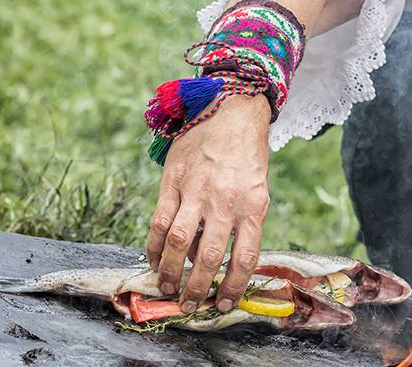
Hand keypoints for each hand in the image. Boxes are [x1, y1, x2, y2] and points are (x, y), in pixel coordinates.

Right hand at [145, 93, 271, 313]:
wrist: (232, 107)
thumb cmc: (247, 153)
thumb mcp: (257, 187)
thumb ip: (242, 222)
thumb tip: (215, 260)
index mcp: (254, 204)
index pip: (244, 257)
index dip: (233, 286)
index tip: (224, 304)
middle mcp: (226, 200)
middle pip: (210, 256)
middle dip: (198, 287)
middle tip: (190, 305)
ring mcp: (197, 190)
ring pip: (180, 242)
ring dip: (171, 271)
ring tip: (169, 287)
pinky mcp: (173, 181)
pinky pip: (159, 221)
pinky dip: (155, 246)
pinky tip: (154, 260)